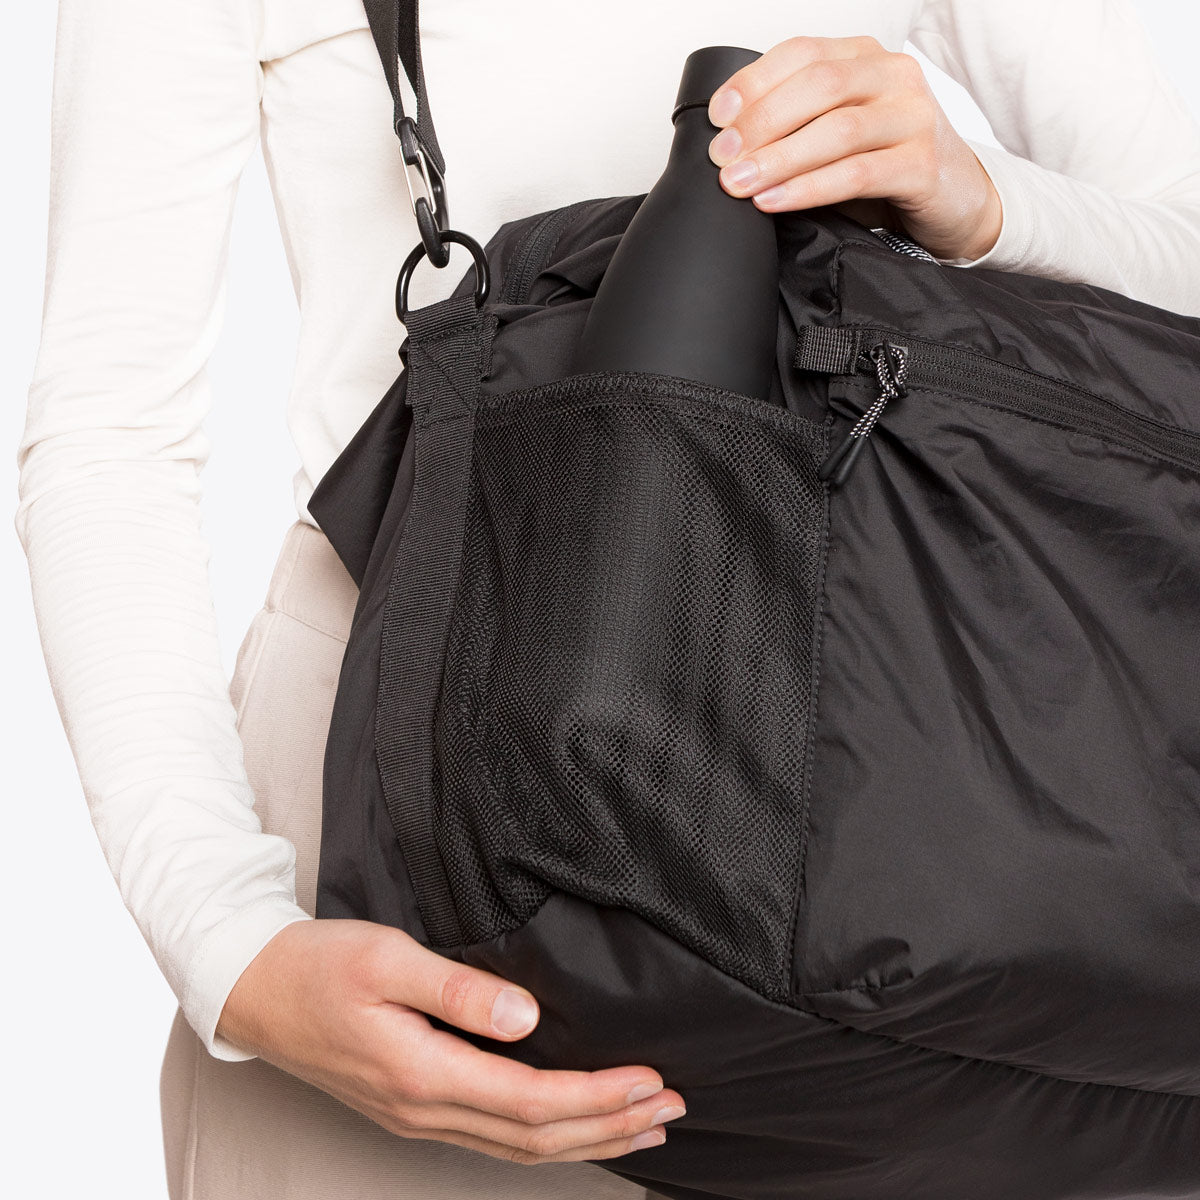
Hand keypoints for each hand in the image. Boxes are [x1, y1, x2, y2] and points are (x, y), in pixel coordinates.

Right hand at [215, 918, 685, 1163]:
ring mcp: (417, 1117)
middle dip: (610, 1126)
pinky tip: (571, 1126)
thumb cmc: (319, 966)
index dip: (597, 1096)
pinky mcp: (413, 1108)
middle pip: (536, 1137)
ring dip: (585, 1138)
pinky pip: (494, 1139)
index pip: (532, 1102)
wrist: (256, 990)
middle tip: (671, 1110)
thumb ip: (457, 991)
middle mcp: (424, 1110)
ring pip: (517, 1147)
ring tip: (642, 1127)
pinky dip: (545, 1138)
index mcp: (421, 1074)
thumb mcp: (386, 960)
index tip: (650, 1081)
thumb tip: (526, 1017)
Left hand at [706, 35, 1002, 261]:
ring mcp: (913, 118)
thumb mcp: (838, 135)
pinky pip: (857, 173)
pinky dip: (809, 189)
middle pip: (817, 86)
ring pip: (836, 129)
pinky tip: (775, 201)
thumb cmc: (888, 167)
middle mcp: (893, 78)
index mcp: (866, 59)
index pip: (801, 53)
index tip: (717, 118)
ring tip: (739, 183)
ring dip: (778, 158)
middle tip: (722, 158)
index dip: (753, 82)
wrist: (956, 201)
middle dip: (760, 123)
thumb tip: (728, 146)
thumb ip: (797, 126)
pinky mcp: (922, 164)